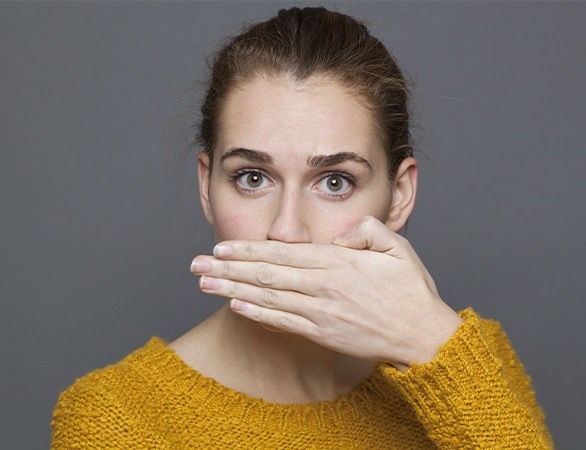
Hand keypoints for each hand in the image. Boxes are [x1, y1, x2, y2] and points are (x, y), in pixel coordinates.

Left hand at [191, 216, 461, 369]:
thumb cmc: (411, 290)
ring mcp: (320, 313)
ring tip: (205, 284)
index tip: (222, 246)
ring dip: (232, 290)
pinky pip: (282, 323)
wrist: (422, 335)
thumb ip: (366, 231)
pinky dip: (257, 314)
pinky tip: (235, 307)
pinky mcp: (322, 333)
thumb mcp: (398, 247)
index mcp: (339, 263)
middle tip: (197, 264)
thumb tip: (338, 235)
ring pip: (268, 298)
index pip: (283, 253)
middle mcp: (324, 287)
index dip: (249, 250)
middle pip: (266, 275)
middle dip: (228, 268)